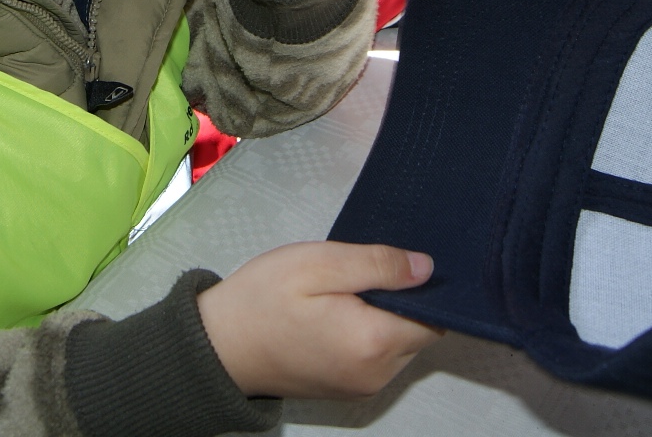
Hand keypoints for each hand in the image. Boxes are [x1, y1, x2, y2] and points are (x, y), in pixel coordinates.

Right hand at [197, 242, 442, 398]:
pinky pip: (375, 357)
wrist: (217, 346)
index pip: (434, 317)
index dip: (423, 287)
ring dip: (383, 317)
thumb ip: (377, 264)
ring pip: (398, 344)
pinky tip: (336, 312)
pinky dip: (366, 334)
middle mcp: (376, 374)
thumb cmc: (262, 301)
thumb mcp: (318, 264)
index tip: (395, 263)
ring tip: (343, 290)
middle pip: (418, 332)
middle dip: (400, 301)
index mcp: (373, 343)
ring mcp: (361, 386)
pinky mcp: (345, 388)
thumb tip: (426, 268)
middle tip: (359, 272)